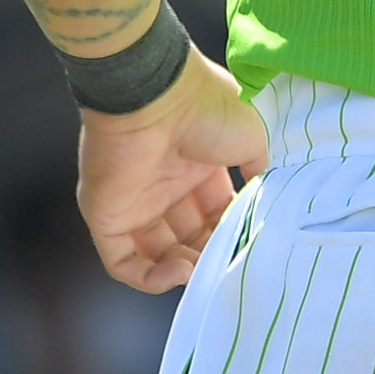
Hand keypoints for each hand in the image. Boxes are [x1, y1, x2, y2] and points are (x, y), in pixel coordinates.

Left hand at [79, 44, 266, 289]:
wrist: (158, 95)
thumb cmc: (208, 109)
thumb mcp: (253, 138)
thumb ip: (260, 171)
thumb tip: (268, 197)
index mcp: (195, 165)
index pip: (213, 211)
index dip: (230, 230)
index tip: (247, 241)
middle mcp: (163, 184)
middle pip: (186, 235)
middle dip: (207, 253)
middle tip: (225, 261)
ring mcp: (132, 202)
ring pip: (155, 253)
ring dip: (182, 269)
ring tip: (201, 270)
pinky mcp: (106, 217)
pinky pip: (121, 261)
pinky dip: (149, 278)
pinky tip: (179, 272)